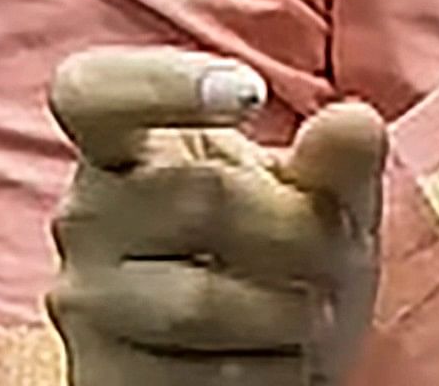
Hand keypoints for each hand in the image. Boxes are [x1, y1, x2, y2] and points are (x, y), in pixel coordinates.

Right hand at [45, 47, 386, 384]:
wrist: (268, 354)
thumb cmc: (287, 248)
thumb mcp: (327, 194)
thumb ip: (340, 157)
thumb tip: (352, 121)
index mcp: (126, 145)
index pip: (94, 92)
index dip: (161, 83)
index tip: (251, 94)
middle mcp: (88, 216)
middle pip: (199, 200)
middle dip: (300, 229)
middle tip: (339, 249)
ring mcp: (86, 303)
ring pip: (197, 305)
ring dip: (288, 313)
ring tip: (314, 311)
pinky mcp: (101, 379)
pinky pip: (194, 383)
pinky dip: (268, 374)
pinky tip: (280, 359)